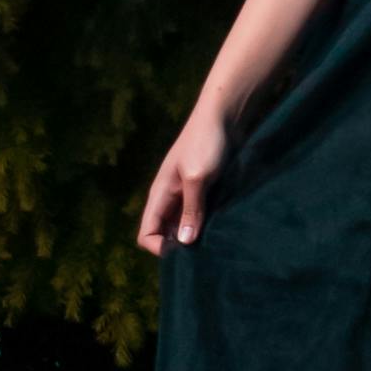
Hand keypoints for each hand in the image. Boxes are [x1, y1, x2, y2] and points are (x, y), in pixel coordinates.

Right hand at [138, 105, 234, 252]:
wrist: (224, 116)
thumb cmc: (206, 143)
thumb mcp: (197, 178)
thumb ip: (191, 210)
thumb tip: (184, 243)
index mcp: (160, 195)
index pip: (146, 233)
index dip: (159, 248)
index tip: (184, 254)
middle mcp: (170, 198)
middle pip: (165, 234)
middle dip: (179, 247)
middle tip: (204, 255)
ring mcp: (187, 194)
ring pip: (184, 226)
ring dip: (196, 237)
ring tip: (215, 246)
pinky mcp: (205, 190)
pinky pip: (200, 216)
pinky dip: (208, 225)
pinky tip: (223, 230)